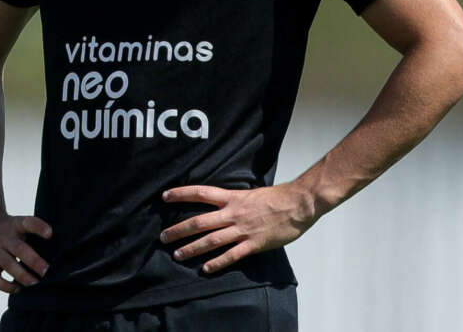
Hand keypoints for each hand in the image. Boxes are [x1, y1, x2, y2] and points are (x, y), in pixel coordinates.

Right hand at [0, 213, 51, 293]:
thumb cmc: (12, 229)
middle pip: (19, 249)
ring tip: (35, 284)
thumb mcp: (22, 223)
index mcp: (17, 225)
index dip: (40, 227)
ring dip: (22, 276)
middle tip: (47, 272)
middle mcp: (5, 238)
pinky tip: (18, 289)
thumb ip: (36, 232)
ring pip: (8, 265)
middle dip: (34, 261)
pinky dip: (6, 286)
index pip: (28, 223)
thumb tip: (60, 248)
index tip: (50, 234)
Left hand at [160, 184, 316, 273]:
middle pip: (200, 221)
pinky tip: (205, 269)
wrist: (299, 203)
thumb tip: (224, 203)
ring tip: (177, 255)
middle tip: (163, 237)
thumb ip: (237, 200)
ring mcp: (243, 229)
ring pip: (211, 240)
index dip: (182, 194)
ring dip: (192, 248)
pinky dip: (217, 263)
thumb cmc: (279, 197)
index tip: (165, 196)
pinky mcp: (253, 243)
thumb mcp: (253, 193)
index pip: (202, 193)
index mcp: (234, 198)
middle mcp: (234, 213)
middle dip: (179, 230)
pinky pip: (231, 255)